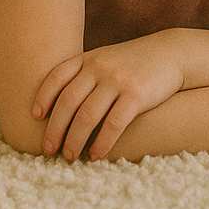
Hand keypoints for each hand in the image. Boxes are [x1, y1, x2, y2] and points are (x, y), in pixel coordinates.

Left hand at [34, 29, 186, 160]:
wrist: (173, 53)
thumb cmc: (135, 61)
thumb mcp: (107, 57)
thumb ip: (85, 74)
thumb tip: (56, 106)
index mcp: (90, 58)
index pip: (57, 76)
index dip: (43, 97)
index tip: (36, 116)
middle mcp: (101, 67)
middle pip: (67, 103)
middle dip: (55, 130)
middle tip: (50, 149)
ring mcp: (118, 80)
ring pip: (86, 117)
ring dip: (74, 141)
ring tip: (71, 156)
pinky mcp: (137, 94)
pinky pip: (113, 124)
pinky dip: (101, 143)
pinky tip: (97, 154)